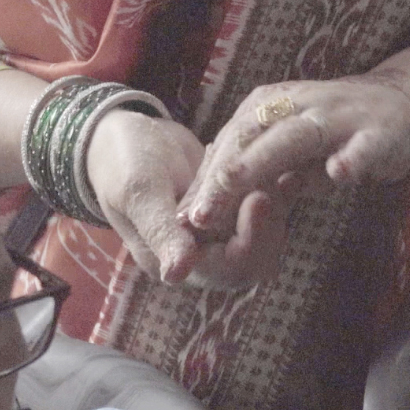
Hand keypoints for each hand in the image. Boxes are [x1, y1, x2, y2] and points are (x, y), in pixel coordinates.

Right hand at [87, 108, 284, 289]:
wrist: (127, 136)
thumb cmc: (123, 162)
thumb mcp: (139, 192)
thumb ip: (161, 231)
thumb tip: (175, 274)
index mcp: (173, 263)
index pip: (229, 268)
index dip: (251, 237)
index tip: (260, 197)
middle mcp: (200, 259)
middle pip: (255, 260)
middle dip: (272, 223)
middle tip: (282, 181)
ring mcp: (218, 237)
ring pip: (265, 239)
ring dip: (279, 209)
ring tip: (286, 173)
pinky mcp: (232, 215)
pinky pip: (263, 215)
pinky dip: (277, 195)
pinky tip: (287, 171)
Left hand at [180, 44, 409, 240]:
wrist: (402, 103)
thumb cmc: (335, 133)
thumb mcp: (287, 153)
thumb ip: (254, 178)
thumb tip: (205, 213)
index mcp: (266, 108)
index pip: (227, 146)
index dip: (205, 184)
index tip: (183, 222)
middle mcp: (295, 105)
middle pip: (249, 141)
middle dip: (221, 179)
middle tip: (197, 217)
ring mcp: (336, 116)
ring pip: (294, 139)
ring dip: (262, 164)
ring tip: (236, 188)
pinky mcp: (376, 132)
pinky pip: (362, 146)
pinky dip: (351, 158)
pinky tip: (338, 174)